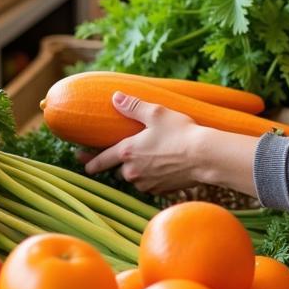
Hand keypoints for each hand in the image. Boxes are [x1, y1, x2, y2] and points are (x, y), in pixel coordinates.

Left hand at [83, 92, 258, 197]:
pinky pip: (153, 184)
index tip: (83, 164)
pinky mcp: (162, 190)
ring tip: (156, 156)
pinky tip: (167, 166)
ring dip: (141, 170)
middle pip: (121, 169)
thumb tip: (115, 97)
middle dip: (124, 163)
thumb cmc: (180, 132)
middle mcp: (133, 171)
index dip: (90, 161)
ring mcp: (148, 183)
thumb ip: (133, 106)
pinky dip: (156, 176)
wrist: (205, 156)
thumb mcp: (156, 113)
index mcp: (127, 152)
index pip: (102, 160)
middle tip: (131, 154)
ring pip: (137, 177)